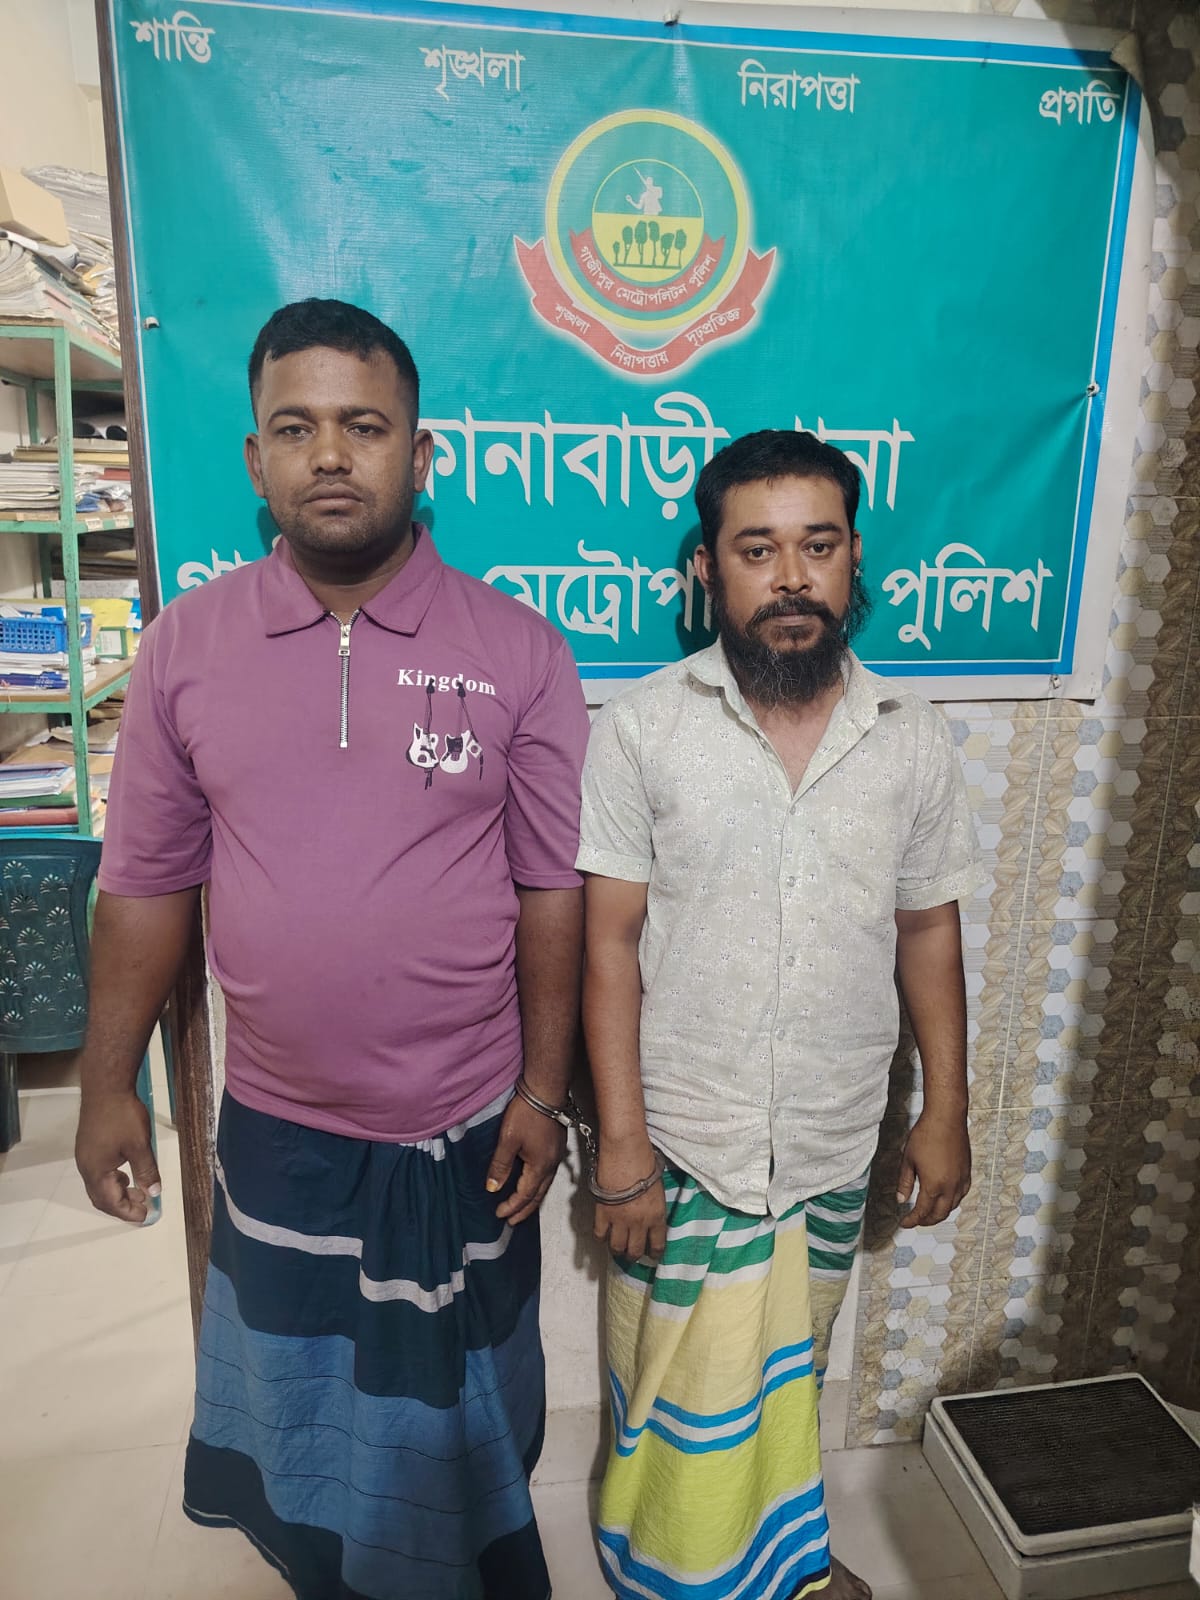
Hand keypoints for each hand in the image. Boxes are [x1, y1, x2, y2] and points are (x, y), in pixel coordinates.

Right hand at [75, 1089, 160, 1224]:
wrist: (105, 1087)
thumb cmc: (122, 1116)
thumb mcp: (140, 1146)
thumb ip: (146, 1171)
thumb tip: (154, 1192)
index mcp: (95, 1172)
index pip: (110, 1203)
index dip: (128, 1212)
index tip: (146, 1216)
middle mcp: (86, 1167)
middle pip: (102, 1197)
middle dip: (122, 1205)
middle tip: (144, 1207)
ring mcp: (85, 1156)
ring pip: (100, 1185)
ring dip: (119, 1192)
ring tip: (140, 1191)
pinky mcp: (89, 1146)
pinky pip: (99, 1172)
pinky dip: (113, 1179)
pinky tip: (127, 1174)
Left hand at [486, 1095, 565, 1224]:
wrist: (545, 1091)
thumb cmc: (526, 1114)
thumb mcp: (508, 1140)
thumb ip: (500, 1166)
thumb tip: (493, 1188)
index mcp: (540, 1167)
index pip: (525, 1195)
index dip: (512, 1206)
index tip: (499, 1215)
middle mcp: (551, 1165)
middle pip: (538, 1195)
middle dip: (524, 1210)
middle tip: (512, 1221)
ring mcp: (556, 1156)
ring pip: (545, 1186)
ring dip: (533, 1199)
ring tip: (522, 1207)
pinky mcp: (557, 1146)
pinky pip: (548, 1174)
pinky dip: (539, 1185)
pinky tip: (534, 1183)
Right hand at [593, 1136, 666, 1261]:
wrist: (625, 1150)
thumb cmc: (645, 1160)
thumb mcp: (658, 1187)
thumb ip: (654, 1205)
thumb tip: (649, 1213)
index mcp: (657, 1215)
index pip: (657, 1244)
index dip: (654, 1253)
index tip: (652, 1256)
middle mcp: (639, 1222)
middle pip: (635, 1250)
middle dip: (634, 1256)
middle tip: (632, 1254)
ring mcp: (620, 1219)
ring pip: (617, 1247)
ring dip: (617, 1250)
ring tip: (617, 1248)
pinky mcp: (602, 1213)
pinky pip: (600, 1234)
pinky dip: (601, 1238)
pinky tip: (603, 1236)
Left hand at [897, 1110, 970, 1228]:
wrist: (946, 1118)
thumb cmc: (926, 1135)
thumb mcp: (908, 1160)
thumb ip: (905, 1183)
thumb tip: (901, 1200)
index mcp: (933, 1185)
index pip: (922, 1212)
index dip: (912, 1220)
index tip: (904, 1223)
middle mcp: (950, 1187)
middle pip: (939, 1214)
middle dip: (926, 1221)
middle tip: (915, 1220)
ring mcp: (961, 1180)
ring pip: (952, 1206)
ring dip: (940, 1213)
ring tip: (928, 1212)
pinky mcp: (967, 1172)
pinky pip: (961, 1195)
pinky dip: (952, 1202)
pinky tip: (945, 1198)